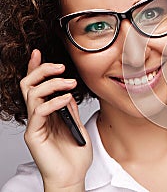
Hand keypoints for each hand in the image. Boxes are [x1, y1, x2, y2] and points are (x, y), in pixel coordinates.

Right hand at [20, 49, 91, 189]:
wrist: (72, 176)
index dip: (35, 68)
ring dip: (51, 84)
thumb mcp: (76, 124)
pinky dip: (53, 101)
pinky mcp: (34, 135)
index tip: (38, 53)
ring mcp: (34, 125)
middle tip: (60, 67)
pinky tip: (66, 98)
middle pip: (28, 85)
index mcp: (46, 112)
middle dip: (42, 71)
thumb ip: (70, 108)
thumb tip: (68, 92)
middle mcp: (37, 116)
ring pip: (32, 94)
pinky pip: (39, 112)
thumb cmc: (74, 153)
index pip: (36, 86)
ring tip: (69, 82)